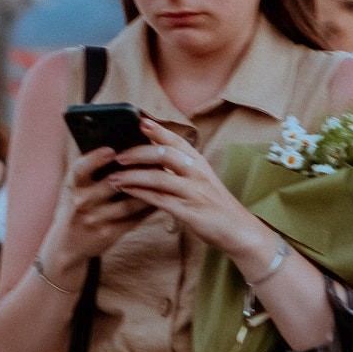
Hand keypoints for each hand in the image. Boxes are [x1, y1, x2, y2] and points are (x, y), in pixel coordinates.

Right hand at [42, 145, 155, 265]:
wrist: (67, 244)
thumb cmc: (77, 206)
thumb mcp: (77, 187)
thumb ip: (93, 170)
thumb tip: (124, 145)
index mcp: (74, 186)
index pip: (80, 169)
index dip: (95, 159)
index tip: (111, 149)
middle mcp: (82, 203)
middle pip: (110, 185)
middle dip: (134, 171)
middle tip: (155, 158)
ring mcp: (96, 220)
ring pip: (128, 203)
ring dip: (148, 190)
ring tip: (165, 175)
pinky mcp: (109, 234)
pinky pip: (134, 219)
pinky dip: (148, 207)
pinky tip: (161, 196)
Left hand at [109, 118, 257, 254]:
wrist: (238, 230)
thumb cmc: (215, 204)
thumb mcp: (201, 179)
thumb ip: (180, 167)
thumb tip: (155, 152)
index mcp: (199, 163)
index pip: (177, 140)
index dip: (158, 130)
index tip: (140, 121)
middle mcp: (197, 173)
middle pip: (165, 155)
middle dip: (138, 153)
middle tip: (118, 156)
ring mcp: (194, 192)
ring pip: (159, 178)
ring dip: (133, 176)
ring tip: (113, 178)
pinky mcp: (189, 211)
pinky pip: (160, 200)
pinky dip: (140, 194)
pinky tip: (126, 192)